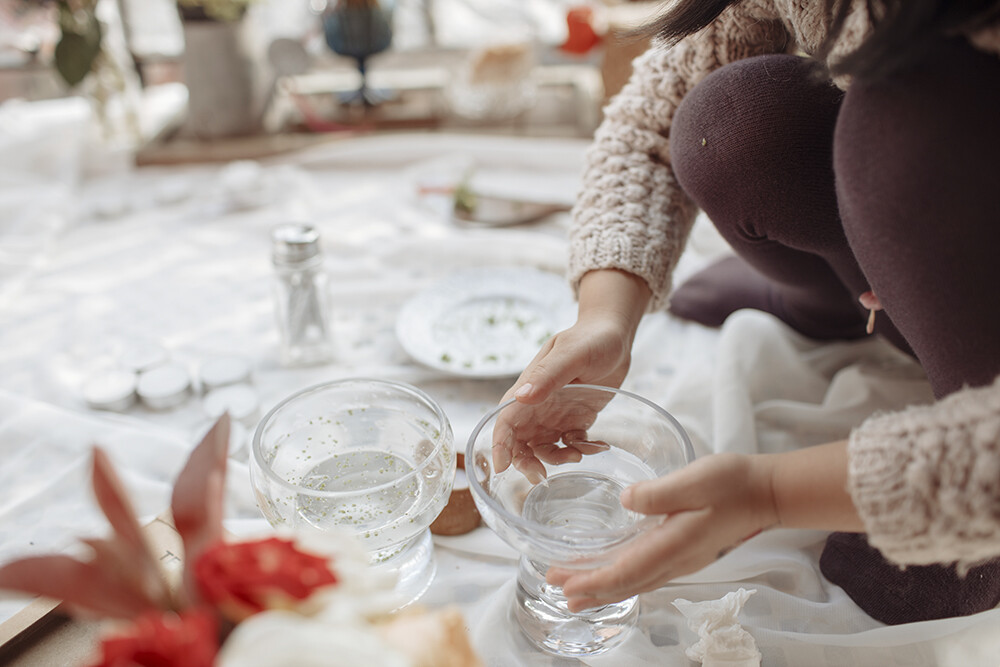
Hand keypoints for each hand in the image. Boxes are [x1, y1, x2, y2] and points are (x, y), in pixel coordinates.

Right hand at [493, 269, 650, 482]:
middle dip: (526, 461)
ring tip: (580, 454)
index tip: (502, 466)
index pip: (505, 420)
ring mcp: (556, 413)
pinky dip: (581, 450)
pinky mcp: (575, 419)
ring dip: (556, 458)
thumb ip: (548, 374)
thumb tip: (521, 396)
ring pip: (544, 447)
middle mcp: (538, 404)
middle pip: (520, 441)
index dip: (500, 444)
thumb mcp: (571, 353)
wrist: (615, 335)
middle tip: (542, 476)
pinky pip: (571, 444)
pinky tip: (599, 446)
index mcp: (530, 386)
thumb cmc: (591, 338)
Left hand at [546, 453, 777, 611]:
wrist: (765, 492)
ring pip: (635, 581)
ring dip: (602, 586)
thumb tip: (627, 500)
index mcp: (674, 545)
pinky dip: (621, 578)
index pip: (626, 570)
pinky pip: (646, 573)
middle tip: (555, 587)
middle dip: (589, 588)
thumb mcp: (695, 480)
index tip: (565, 583)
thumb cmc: (732, 483)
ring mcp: (681, 560)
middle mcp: (676, 561)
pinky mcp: (684, 553)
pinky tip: (611, 574)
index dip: (593, 579)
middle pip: (626, 583)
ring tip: (574, 592)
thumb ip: (660, 493)